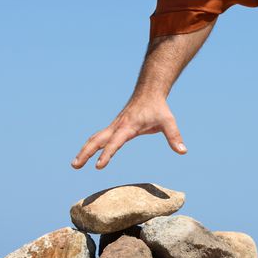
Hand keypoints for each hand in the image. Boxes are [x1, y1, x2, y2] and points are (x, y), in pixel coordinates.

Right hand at [71, 94, 186, 169]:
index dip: (107, 154)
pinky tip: (85, 154)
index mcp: (128, 127)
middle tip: (75, 166)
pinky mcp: (114, 127)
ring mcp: (114, 126)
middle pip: (97, 140)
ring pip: (95, 139)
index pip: (115, 143)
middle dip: (86, 153)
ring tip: (75, 165)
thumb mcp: (168, 121)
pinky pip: (99, 137)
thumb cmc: (158, 108)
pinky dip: (90, 146)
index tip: (98, 166)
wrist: (149, 91)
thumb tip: (183, 151)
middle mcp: (117, 126)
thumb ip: (174, 136)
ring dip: (84, 151)